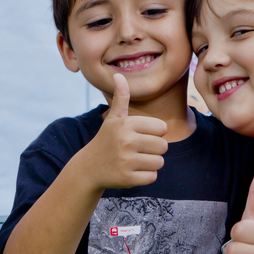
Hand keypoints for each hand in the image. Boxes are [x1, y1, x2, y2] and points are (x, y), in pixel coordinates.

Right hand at [83, 74, 168, 189]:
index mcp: (126, 124)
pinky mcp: (127, 178)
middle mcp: (126, 141)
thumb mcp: (113, 118)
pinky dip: (146, 176)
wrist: (89, 167)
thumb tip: (119, 75)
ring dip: (151, 163)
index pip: (162, 128)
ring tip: (135, 161)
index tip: (140, 136)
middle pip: (163, 146)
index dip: (154, 133)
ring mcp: (126, 161)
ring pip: (159, 162)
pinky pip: (152, 177)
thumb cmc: (107, 140)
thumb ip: (121, 97)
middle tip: (139, 151)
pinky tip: (133, 172)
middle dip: (155, 150)